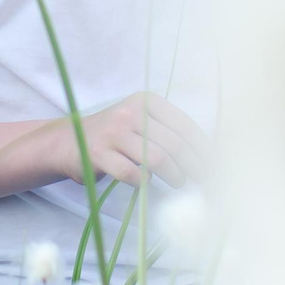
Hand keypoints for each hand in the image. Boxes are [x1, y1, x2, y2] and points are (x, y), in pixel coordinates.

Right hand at [64, 93, 210, 187]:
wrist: (69, 140)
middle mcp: (130, 112)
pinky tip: (145, 181)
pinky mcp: (99, 153)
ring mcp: (113, 132)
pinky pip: (131, 173)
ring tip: (178, 182)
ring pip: (156, 159)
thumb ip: (168, 131)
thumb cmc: (115, 135)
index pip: (184, 126)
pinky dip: (143, 181)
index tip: (215, 166)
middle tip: (202, 180)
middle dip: (194, 166)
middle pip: (174, 144)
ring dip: (174, 176)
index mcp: (146, 101)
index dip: (203, 149)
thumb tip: (207, 155)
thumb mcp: (141, 121)